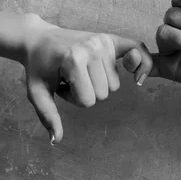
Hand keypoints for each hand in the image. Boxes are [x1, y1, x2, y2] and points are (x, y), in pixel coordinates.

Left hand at [23, 14, 151, 143]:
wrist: (39, 39)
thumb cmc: (38, 67)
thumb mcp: (37, 93)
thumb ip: (48, 116)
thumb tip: (55, 141)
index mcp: (73, 61)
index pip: (87, 101)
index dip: (72, 99)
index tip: (60, 84)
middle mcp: (92, 48)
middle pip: (103, 94)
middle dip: (86, 92)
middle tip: (69, 77)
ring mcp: (103, 42)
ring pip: (114, 85)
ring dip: (98, 83)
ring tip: (79, 71)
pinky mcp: (110, 38)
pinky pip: (138, 50)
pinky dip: (143, 63)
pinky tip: (138, 75)